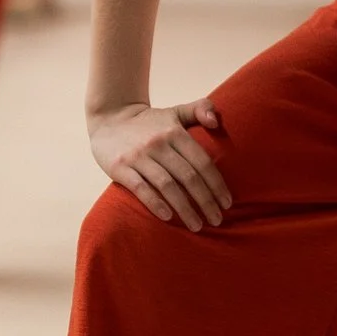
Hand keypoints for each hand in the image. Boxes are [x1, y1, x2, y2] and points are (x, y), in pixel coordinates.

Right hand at [88, 100, 230, 230]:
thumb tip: (216, 121)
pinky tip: (168, 217)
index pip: (202, 162)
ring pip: (167, 185)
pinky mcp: (120, 167)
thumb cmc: (150, 122)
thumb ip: (200, 109)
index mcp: (175, 132)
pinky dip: (155, 203)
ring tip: (197, 226)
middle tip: (217, 220)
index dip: (217, 184)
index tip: (227, 203)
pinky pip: (140, 188)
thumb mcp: (176, 112)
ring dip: (184, 208)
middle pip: (188, 177)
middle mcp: (159, 143)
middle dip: (206, 201)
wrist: (109, 118)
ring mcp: (139, 155)